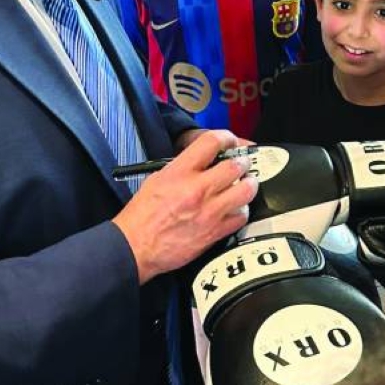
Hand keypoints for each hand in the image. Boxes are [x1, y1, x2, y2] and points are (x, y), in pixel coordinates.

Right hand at [114, 129, 256, 282]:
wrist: (136, 246)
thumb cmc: (142, 216)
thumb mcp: (157, 179)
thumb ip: (182, 167)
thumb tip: (202, 161)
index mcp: (180, 172)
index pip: (212, 142)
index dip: (225, 137)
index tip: (229, 141)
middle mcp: (197, 189)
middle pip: (235, 166)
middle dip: (242, 163)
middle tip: (241, 165)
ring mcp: (209, 212)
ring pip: (246, 190)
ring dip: (248, 185)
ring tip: (245, 184)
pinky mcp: (215, 232)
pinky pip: (241, 216)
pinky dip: (242, 211)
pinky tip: (236, 209)